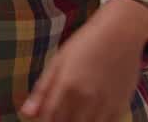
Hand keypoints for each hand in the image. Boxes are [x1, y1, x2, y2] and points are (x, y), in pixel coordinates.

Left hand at [21, 0, 147, 121]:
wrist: (121, 33)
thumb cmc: (86, 43)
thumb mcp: (58, 61)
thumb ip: (42, 89)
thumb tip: (26, 114)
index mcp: (67, 85)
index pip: (49, 118)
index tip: (43, 118)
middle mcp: (86, 98)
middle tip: (58, 113)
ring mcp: (105, 104)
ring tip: (73, 113)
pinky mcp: (121, 107)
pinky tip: (90, 115)